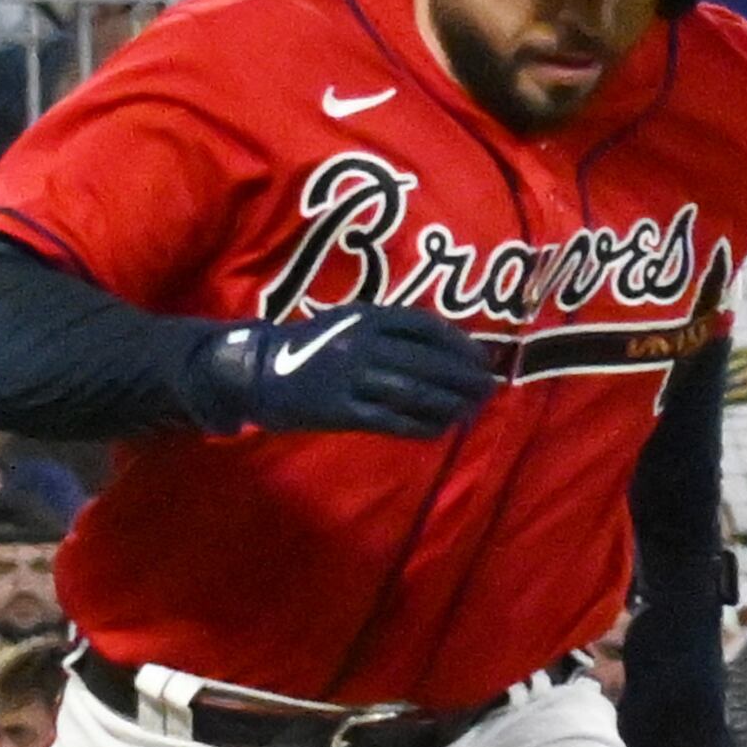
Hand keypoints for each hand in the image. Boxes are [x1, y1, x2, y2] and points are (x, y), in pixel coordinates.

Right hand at [186, 304, 497, 437]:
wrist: (258, 370)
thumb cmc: (314, 345)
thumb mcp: (350, 321)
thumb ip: (392, 330)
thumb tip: (450, 348)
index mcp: (366, 316)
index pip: (425, 326)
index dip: (459, 343)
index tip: (482, 357)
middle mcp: (361, 343)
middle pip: (426, 362)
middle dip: (464, 377)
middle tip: (488, 388)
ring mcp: (349, 378)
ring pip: (413, 393)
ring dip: (449, 403)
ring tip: (471, 409)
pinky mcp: (340, 410)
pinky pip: (391, 421)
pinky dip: (421, 426)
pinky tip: (440, 429)